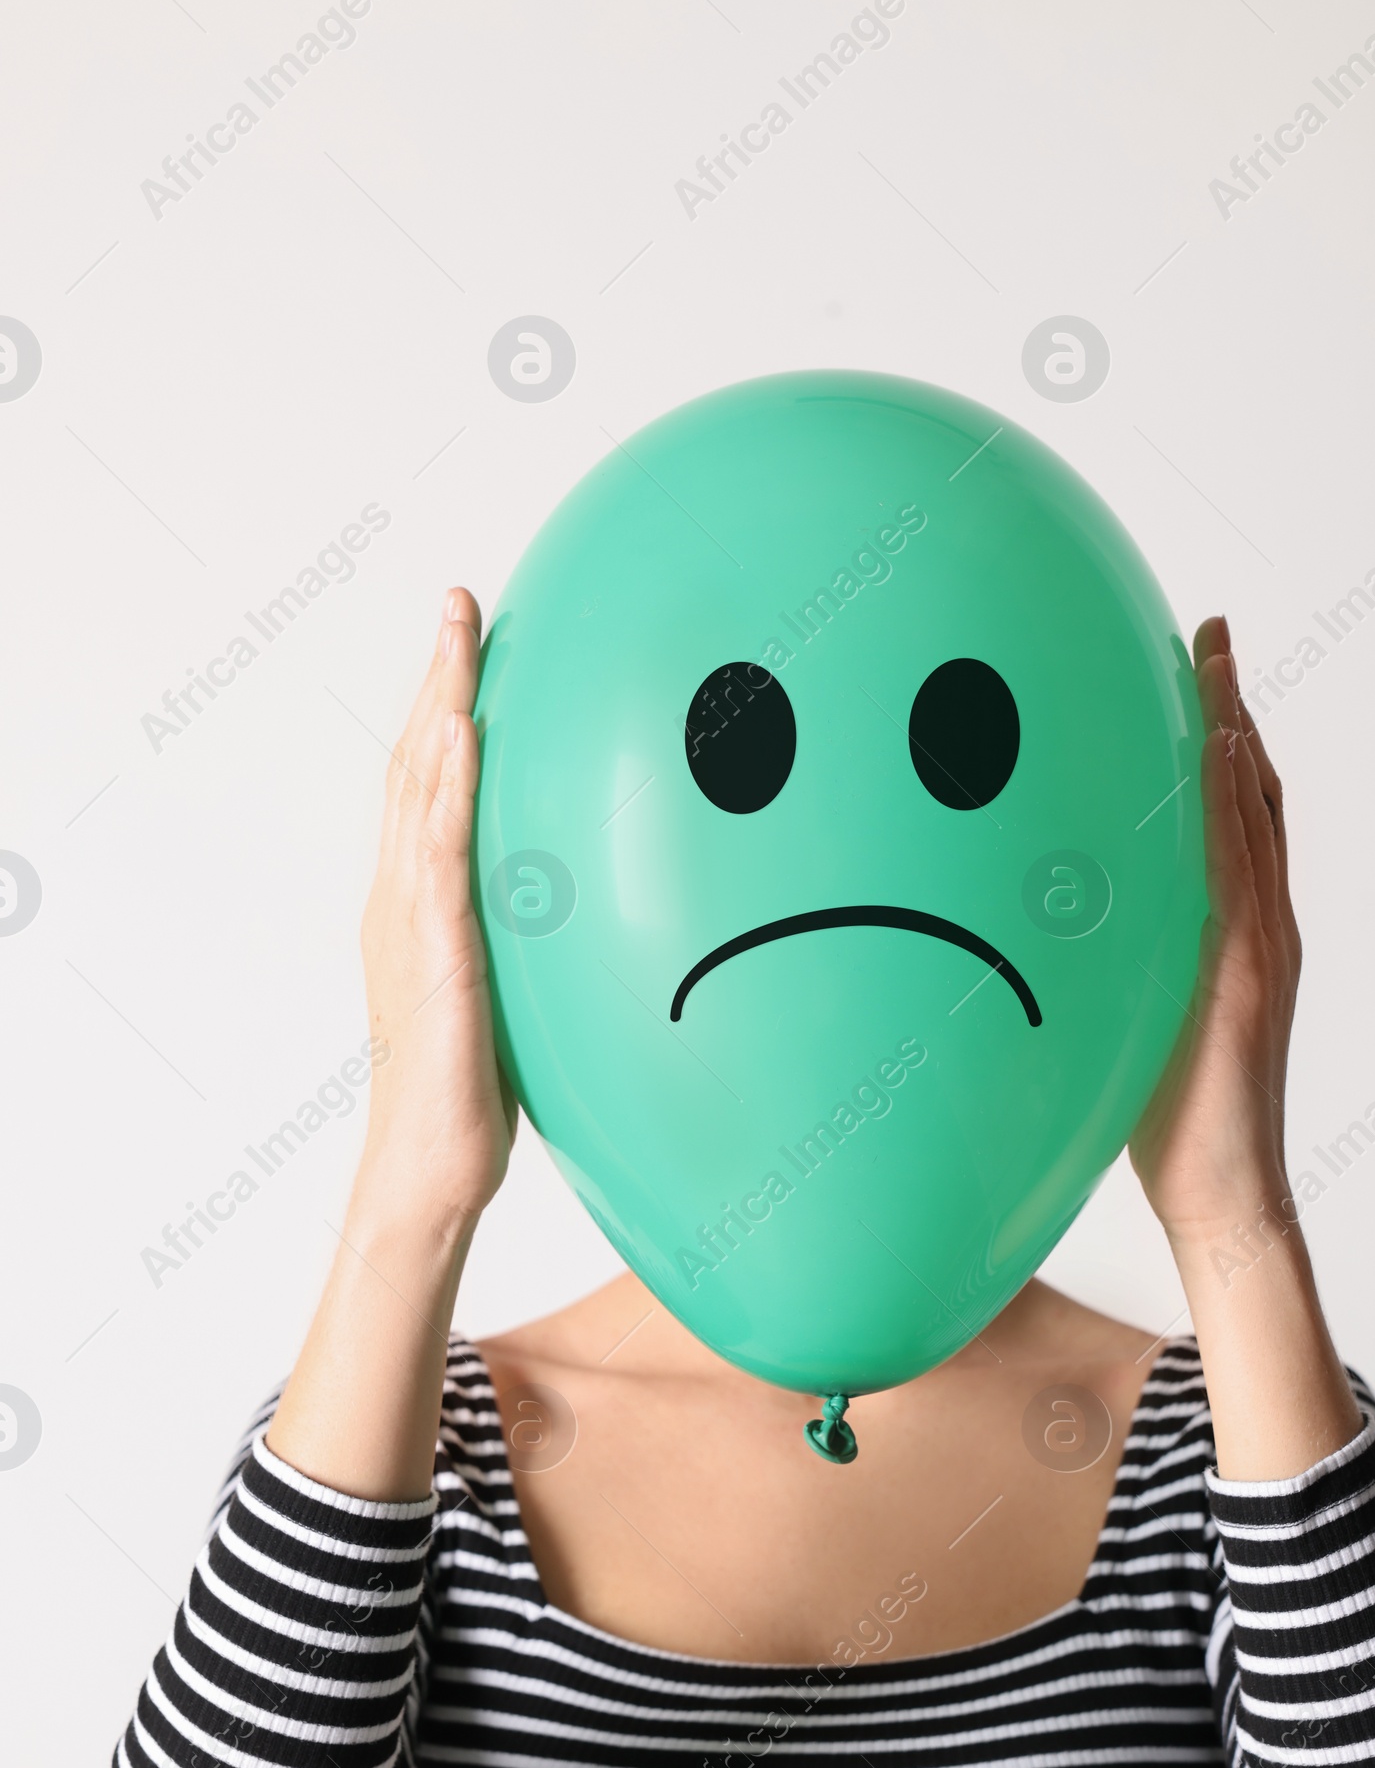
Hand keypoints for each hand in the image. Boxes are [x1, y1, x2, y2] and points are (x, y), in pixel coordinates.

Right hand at [355, 588, 515, 1230]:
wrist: (431, 1170)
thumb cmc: (470, 1100)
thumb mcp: (507, 999)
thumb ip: (526, 946)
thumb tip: (578, 918)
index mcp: (418, 906)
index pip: (431, 785)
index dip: (447, 709)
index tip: (471, 642)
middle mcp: (403, 899)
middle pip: (417, 762)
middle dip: (438, 675)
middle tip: (459, 596)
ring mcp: (411, 920)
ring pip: (420, 786)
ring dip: (441, 699)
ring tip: (460, 627)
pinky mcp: (434, 950)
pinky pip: (438, 851)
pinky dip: (448, 785)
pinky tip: (466, 730)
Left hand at [1128, 614, 1300, 1248]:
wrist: (1219, 1200)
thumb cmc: (1167, 1125)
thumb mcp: (1127, 1021)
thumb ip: (1109, 969)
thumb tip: (1047, 935)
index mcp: (1232, 934)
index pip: (1229, 816)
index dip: (1218, 740)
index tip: (1191, 668)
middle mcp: (1258, 928)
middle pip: (1251, 795)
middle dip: (1230, 708)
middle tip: (1209, 631)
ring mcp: (1259, 949)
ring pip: (1253, 818)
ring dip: (1233, 733)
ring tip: (1212, 658)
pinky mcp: (1245, 978)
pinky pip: (1239, 875)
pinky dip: (1232, 810)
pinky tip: (1214, 753)